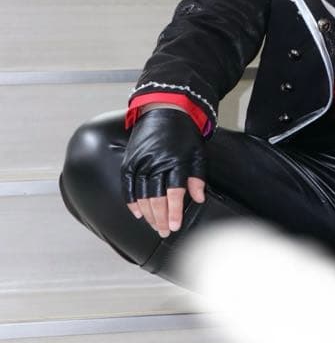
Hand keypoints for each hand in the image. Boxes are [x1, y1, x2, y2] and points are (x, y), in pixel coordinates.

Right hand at [122, 108, 206, 237]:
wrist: (165, 109)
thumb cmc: (184, 134)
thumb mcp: (198, 153)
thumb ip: (197, 177)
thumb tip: (199, 199)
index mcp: (176, 161)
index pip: (174, 192)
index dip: (174, 211)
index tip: (175, 226)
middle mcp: (156, 162)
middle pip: (156, 197)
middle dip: (161, 218)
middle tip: (165, 232)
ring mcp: (141, 160)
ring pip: (141, 194)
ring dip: (148, 213)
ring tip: (154, 226)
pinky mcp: (130, 159)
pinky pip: (127, 184)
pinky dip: (130, 200)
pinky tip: (136, 213)